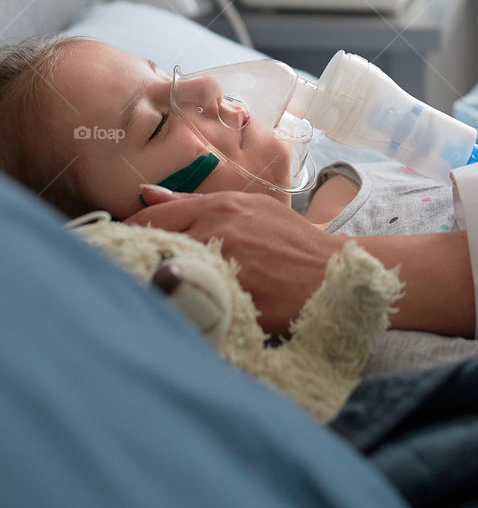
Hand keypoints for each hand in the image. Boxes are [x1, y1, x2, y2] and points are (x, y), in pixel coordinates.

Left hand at [125, 186, 338, 334]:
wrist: (333, 274)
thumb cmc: (291, 242)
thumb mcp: (249, 209)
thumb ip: (196, 203)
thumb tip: (145, 193)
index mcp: (222, 206)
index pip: (156, 217)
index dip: (130, 232)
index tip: (115, 245)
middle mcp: (219, 230)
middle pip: (155, 244)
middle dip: (135, 258)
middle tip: (122, 273)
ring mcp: (226, 265)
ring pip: (167, 274)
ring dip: (152, 284)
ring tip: (143, 294)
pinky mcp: (234, 299)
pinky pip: (190, 304)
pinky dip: (177, 308)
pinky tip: (171, 314)